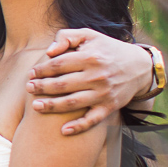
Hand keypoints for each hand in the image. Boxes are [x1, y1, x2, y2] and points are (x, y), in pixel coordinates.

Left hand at [27, 29, 153, 135]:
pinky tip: (63, 130)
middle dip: (42, 87)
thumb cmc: (107, 49)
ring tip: (35, 106)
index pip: (58, 65)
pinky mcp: (110, 107)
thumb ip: (67, 37)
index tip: (31, 74)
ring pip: (72, 103)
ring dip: (52, 106)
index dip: (41, 70)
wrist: (139, 66)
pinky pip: (92, 120)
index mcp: (90, 57)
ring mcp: (103, 93)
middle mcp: (97, 76)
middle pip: (62, 85)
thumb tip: (49, 51)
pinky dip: (79, 126)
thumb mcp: (89, 35)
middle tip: (28, 89)